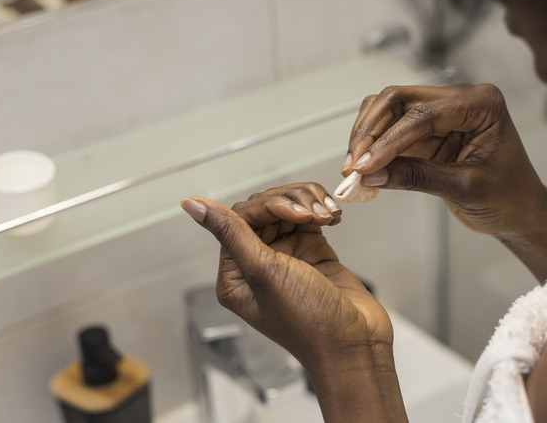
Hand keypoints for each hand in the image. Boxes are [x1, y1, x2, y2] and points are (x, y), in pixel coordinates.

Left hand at [181, 184, 391, 371]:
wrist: (354, 344)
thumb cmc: (307, 321)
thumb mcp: (263, 273)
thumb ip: (230, 232)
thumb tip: (192, 204)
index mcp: (235, 274)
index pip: (240, 218)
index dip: (269, 207)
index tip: (297, 214)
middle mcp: (257, 264)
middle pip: (264, 209)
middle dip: (292, 203)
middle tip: (315, 214)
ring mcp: (286, 257)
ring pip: (289, 209)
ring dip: (309, 204)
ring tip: (328, 216)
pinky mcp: (312, 252)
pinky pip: (310, 219)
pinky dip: (322, 212)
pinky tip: (333, 218)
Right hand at [343, 83, 546, 236]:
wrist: (520, 211)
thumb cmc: (508, 197)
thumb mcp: (466, 189)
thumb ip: (418, 177)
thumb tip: (370, 174)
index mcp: (481, 104)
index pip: (423, 114)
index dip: (388, 140)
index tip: (364, 166)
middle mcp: (459, 98)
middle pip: (397, 99)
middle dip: (370, 132)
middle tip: (353, 166)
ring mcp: (440, 112)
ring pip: (386, 109)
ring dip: (365, 136)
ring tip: (353, 170)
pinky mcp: (425, 130)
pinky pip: (389, 129)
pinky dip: (372, 146)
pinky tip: (362, 169)